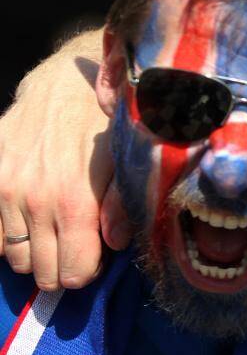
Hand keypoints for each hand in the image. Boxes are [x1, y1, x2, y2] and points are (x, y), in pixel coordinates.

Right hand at [0, 29, 131, 289]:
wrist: (67, 82)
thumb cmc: (106, 124)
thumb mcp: (127, 164)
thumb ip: (122, 207)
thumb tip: (114, 244)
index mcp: (74, 203)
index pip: (74, 273)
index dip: (88, 270)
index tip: (96, 257)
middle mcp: (34, 202)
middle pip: (43, 273)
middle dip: (63, 266)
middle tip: (77, 245)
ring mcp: (5, 191)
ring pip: (15, 258)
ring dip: (36, 252)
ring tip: (56, 230)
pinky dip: (10, 236)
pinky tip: (31, 220)